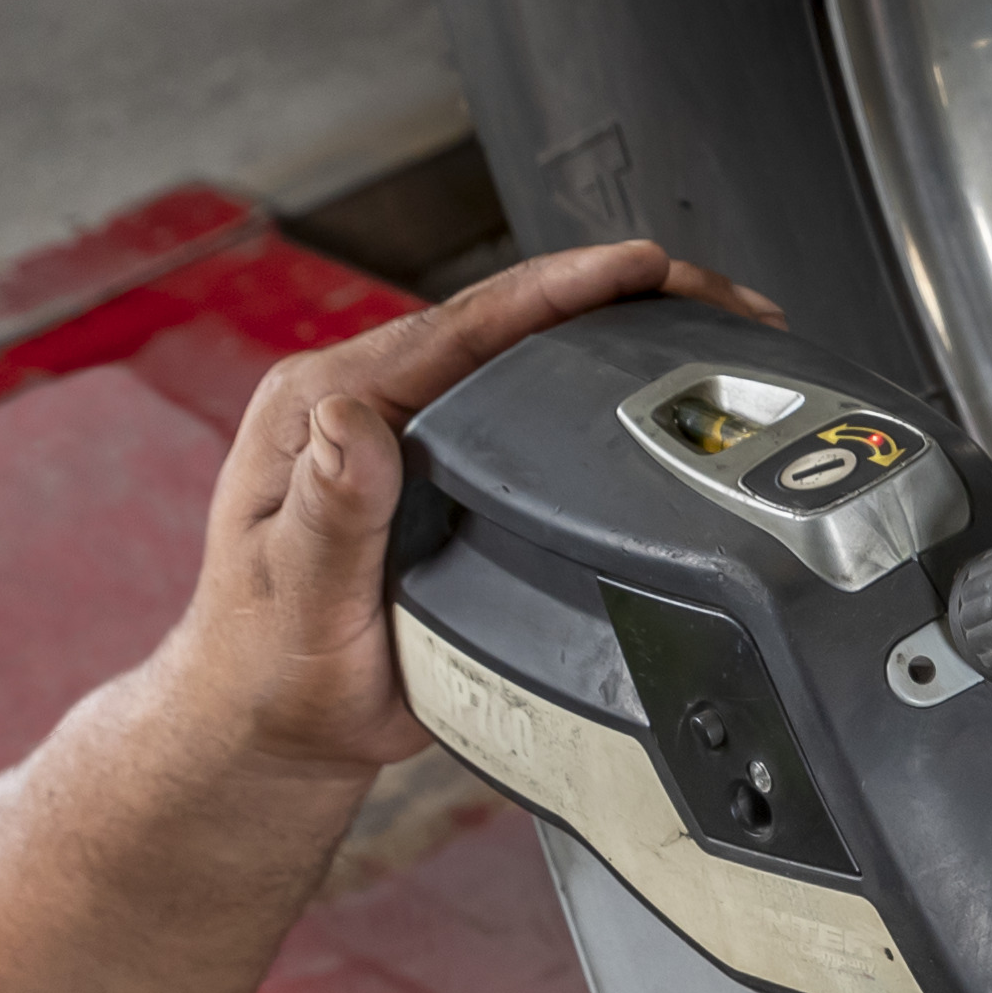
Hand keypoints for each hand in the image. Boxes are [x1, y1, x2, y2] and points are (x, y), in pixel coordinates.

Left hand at [197, 236, 780, 778]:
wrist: (275, 725)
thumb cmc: (274, 672)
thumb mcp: (300, 597)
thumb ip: (332, 512)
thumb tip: (352, 419)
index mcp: (319, 406)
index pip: (458, 325)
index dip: (560, 289)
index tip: (641, 267)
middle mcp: (361, 401)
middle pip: (506, 320)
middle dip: (618, 297)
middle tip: (717, 304)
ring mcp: (403, 431)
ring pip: (522, 357)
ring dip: (616, 336)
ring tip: (711, 334)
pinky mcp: (435, 466)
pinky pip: (522, 406)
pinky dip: (594, 389)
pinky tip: (651, 393)